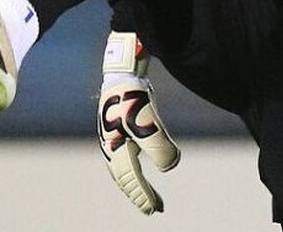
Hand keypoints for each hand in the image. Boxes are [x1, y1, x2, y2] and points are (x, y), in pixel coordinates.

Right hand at [98, 31, 180, 213]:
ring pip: (127, 168)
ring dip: (139, 182)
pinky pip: (131, 154)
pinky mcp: (123, 127)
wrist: (123, 72)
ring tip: (151, 193)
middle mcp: (113, 147)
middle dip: (140, 194)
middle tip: (154, 208)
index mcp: (115, 151)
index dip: (142, 196)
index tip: (154, 210)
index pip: (130, 181)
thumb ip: (161, 149)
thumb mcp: (149, 125)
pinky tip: (147, 164)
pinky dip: (138, 165)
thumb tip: (169, 168)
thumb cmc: (131, 99)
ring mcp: (116, 137)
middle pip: (126, 179)